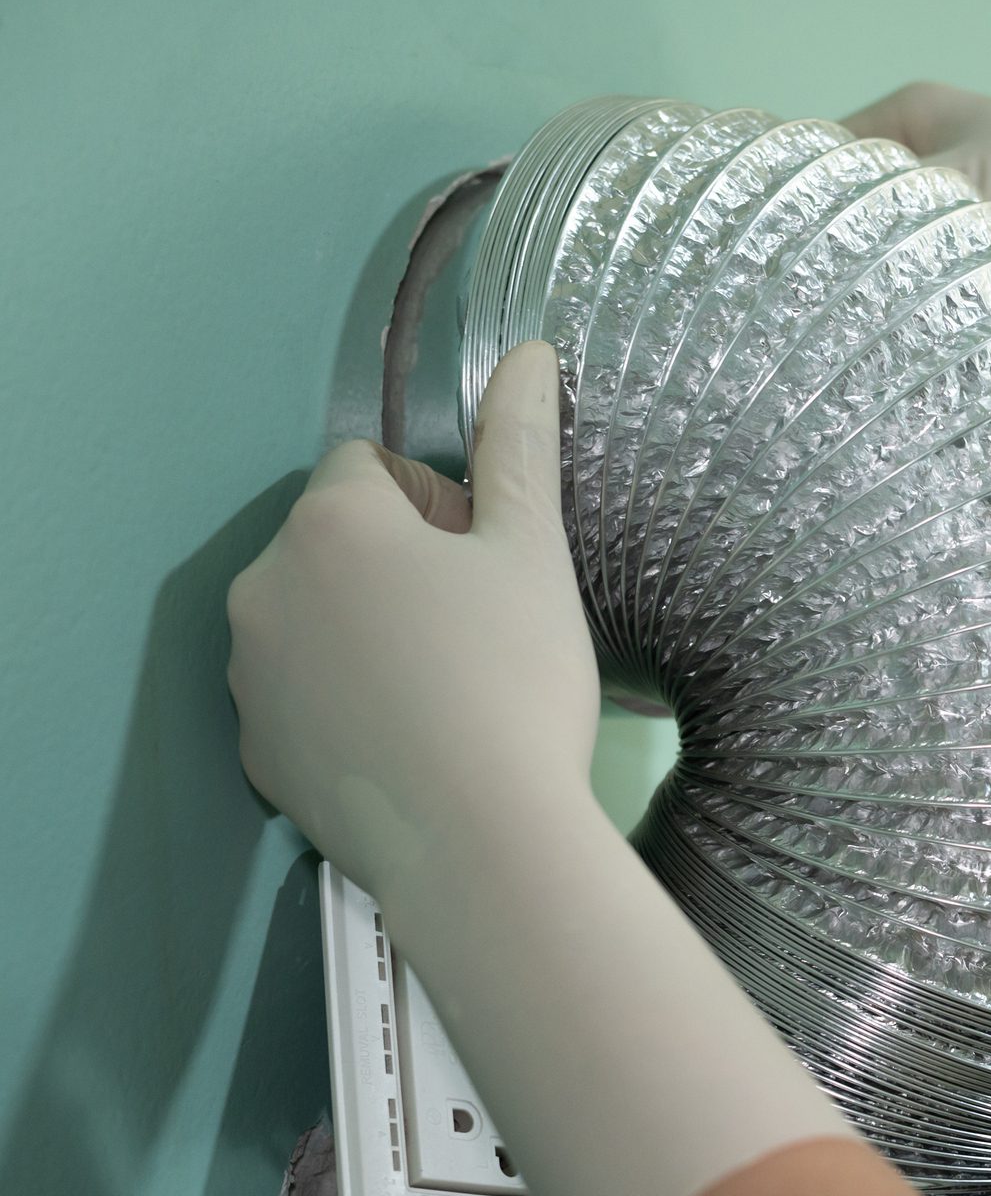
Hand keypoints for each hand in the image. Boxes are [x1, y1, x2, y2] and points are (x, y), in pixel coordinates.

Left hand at [227, 341, 596, 904]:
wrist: (482, 842)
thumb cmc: (515, 681)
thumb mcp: (533, 553)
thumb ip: (519, 445)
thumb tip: (525, 352)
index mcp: (330, 523)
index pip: (368, 466)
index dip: (438, 504)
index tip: (487, 563)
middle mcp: (264, 588)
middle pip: (335, 544)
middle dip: (397, 567)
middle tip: (478, 630)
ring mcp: (250, 678)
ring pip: (313, 622)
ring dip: (367, 633)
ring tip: (448, 692)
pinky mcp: (259, 754)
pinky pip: (301, 699)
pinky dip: (347, 705)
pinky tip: (415, 745)